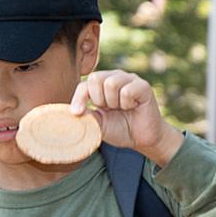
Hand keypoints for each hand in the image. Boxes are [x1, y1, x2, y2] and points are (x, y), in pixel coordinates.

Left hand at [70, 70, 184, 166]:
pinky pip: (127, 90)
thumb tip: (71, 112)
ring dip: (113, 102)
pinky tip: (132, 106)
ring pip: (111, 83)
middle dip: (98, 100)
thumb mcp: (98, 124)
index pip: (85, 84)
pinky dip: (127, 103)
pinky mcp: (143, 86)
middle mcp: (115, 77)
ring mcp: (130, 79)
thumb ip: (86, 115)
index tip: (76, 113)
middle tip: (110, 109)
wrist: (140, 139)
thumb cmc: (119, 129)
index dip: (79, 98)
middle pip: (96, 78)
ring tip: (121, 108)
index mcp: (101, 84)